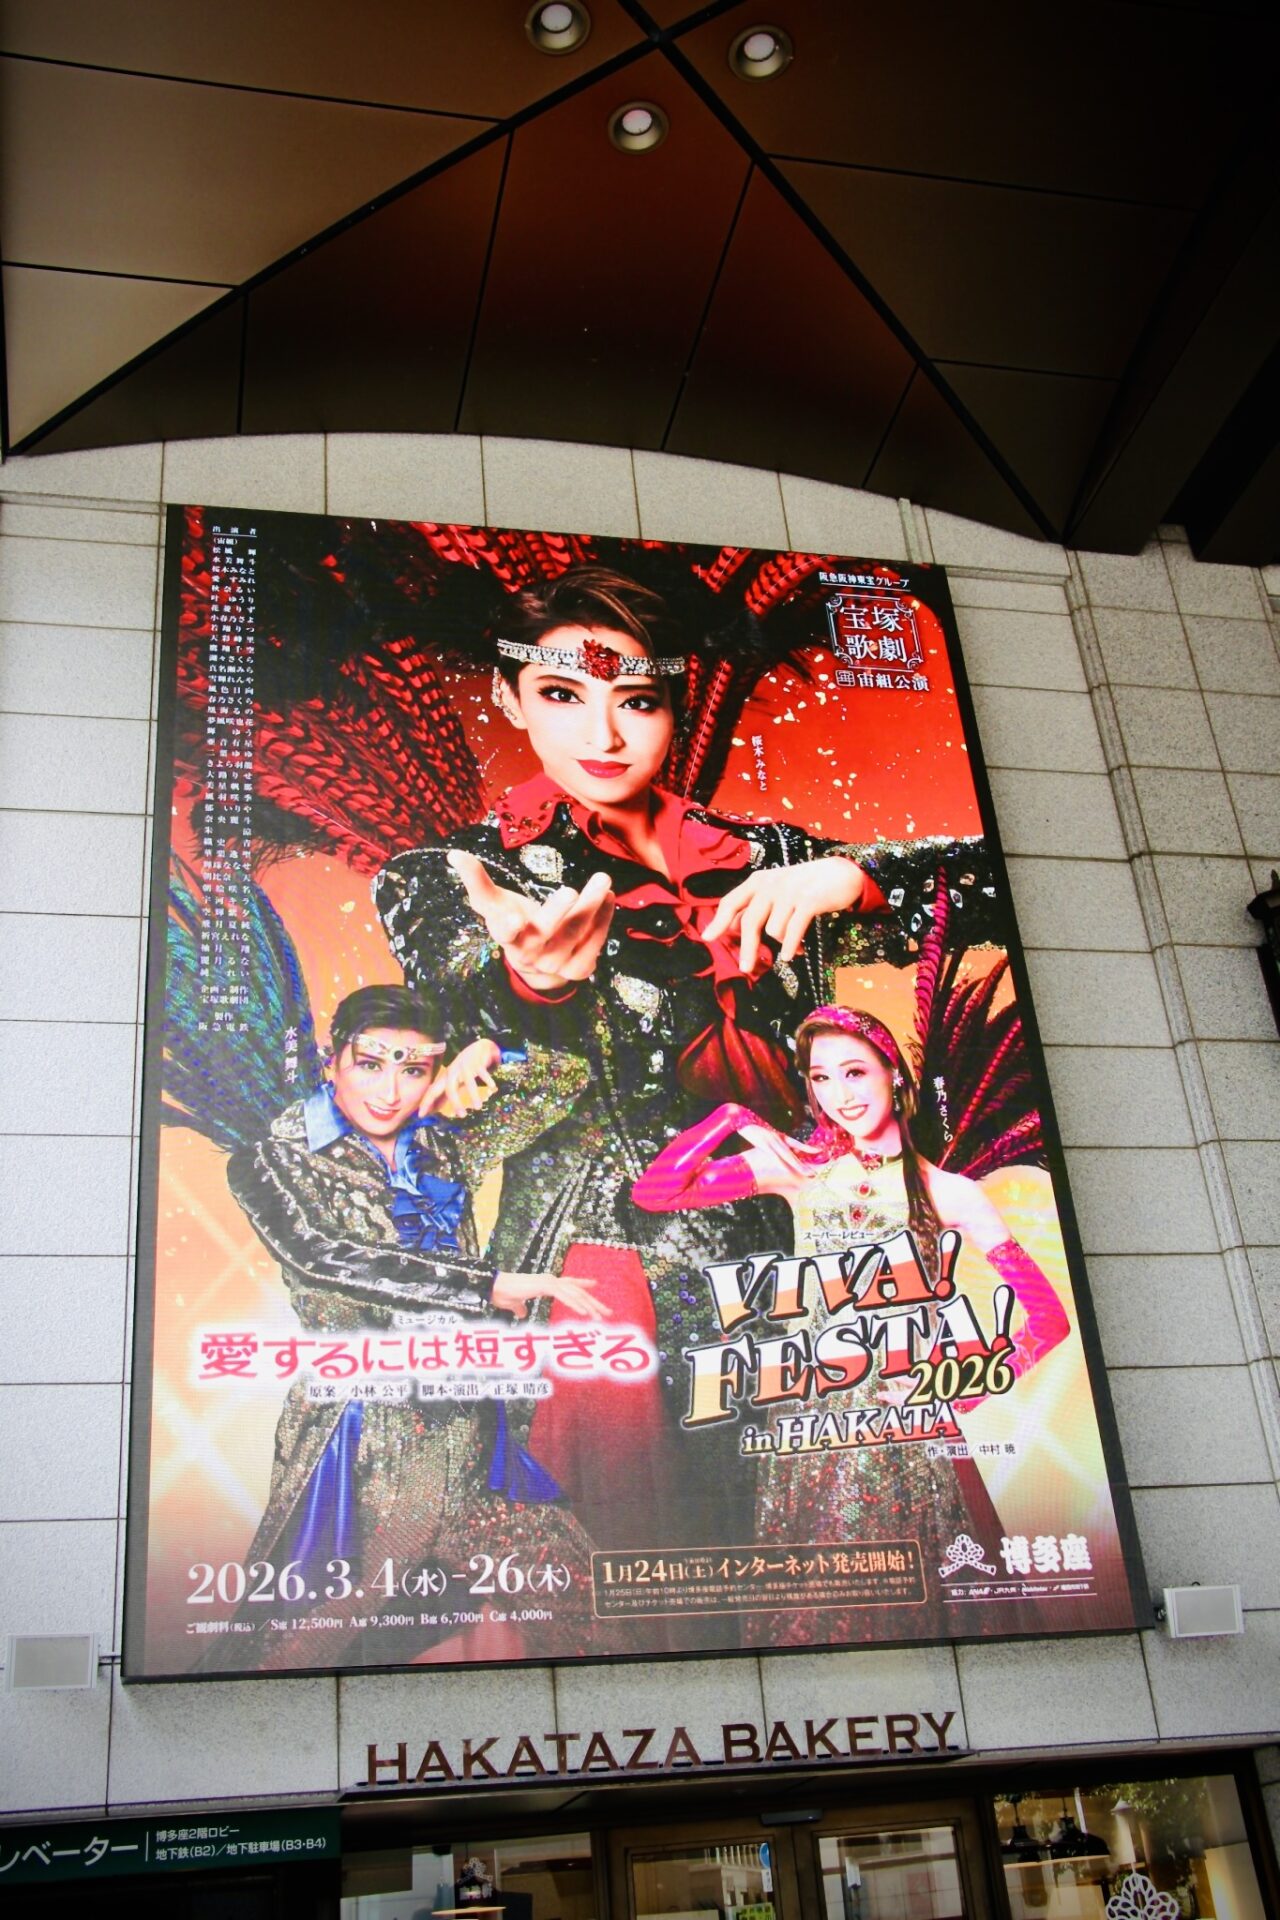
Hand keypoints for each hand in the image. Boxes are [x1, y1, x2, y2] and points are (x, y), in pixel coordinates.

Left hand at [424, 1038, 500, 1117]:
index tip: (420, 1115)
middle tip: (462, 1116)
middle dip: (455, 1102)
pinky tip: (493, 1088)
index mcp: (446, 1077)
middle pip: (451, 1087)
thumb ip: (446, 1093)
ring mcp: (466, 1066)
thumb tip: (434, 1109)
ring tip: (478, 1107)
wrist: (479, 1047)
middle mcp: (454, 1071)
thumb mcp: (454, 1079)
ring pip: (468, 1081)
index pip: (433, 1090)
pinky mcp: (478, 1062)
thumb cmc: (464, 1068)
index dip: (426, 1102)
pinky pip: (482, 1072)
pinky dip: (487, 1080)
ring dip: (473, 1094)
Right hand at [448, 851, 614, 992]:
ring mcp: (556, 964)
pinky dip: (603, 920)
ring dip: (591, 907)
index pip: (504, 934)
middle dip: (558, 912)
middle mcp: (531, 954)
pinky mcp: (579, 968)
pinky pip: (594, 944)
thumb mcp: (494, 903)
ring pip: (575, 935)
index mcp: (508, 937)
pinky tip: (608, 897)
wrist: (537, 963)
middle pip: (546, 933)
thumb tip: (454, 854)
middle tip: (570, 890)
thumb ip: (477, 881)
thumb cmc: (514, 921)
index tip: (513, 918)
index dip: (508, 927)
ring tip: (602, 881)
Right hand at [491, 1271, 606, 1319]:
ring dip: (589, 1306)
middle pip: (578, 1291)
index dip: (582, 1284)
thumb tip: (523, 1314)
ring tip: (601, 1318)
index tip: (595, 1284)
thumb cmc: (502, 1294)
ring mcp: (548, 1282)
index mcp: (546, 1282)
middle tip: (608, 1313)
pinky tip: (585, 1313)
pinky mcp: (544, 1286)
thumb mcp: (515, 1304)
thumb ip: (521, 1308)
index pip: (569, 1283)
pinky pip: (565, 1296)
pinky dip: (576, 1304)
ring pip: (575, 1294)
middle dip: (593, 1302)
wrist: (493, 1287)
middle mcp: (550, 1280)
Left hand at [702, 856, 879, 973]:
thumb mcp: (777, 891)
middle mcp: (770, 884)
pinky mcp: (808, 900)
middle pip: (749, 922)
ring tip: (794, 945)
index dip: (718, 921)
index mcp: (758, 881)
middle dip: (748, 948)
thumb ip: (755, 906)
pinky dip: (791, 945)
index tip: (707, 938)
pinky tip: (793, 954)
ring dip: (783, 943)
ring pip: (773, 930)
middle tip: (746, 968)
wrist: (842, 873)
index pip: (731, 902)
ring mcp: (789, 891)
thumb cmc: (806, 885)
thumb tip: (730, 928)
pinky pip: (792, 930)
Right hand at [737, 1123, 814, 1181]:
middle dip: (804, 1164)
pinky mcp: (764, 1143)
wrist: (741, 1118)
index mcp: (779, 1136)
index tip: (819, 1152)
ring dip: (798, 1165)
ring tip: (807, 1173)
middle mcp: (778, 1138)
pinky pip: (775, 1156)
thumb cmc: (752, 1128)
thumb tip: (778, 1149)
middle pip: (794, 1154)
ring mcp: (772, 1141)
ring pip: (788, 1156)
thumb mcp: (765, 1134)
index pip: (797, 1143)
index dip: (808, 1149)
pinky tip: (787, 1170)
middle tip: (815, 1173)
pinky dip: (782, 1163)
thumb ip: (773, 1141)